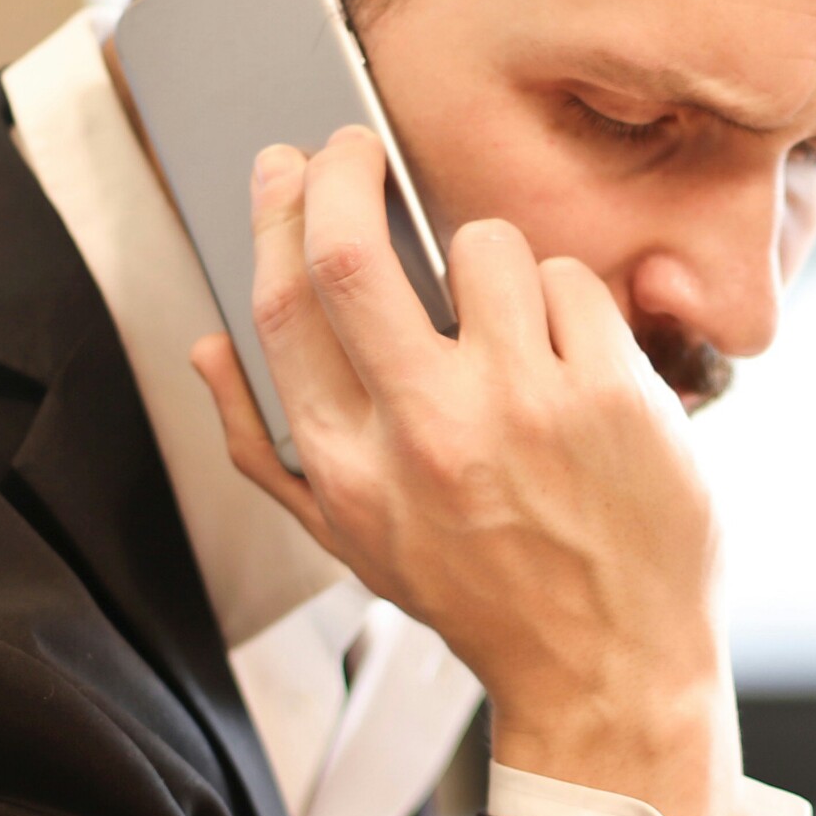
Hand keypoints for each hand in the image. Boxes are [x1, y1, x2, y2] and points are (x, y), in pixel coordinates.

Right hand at [196, 128, 748, 815]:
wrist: (607, 669)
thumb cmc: (481, 598)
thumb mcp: (351, 541)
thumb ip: (266, 446)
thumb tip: (207, 348)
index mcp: (349, 468)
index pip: (283, 307)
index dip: (276, 214)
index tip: (288, 167)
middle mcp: (425, 434)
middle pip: (350, 252)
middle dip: (345, 170)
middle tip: (357, 146)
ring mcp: (522, 409)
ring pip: (484, 247)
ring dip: (490, 257)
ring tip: (506, 316)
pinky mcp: (608, 395)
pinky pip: (572, 281)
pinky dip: (569, 301)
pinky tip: (572, 357)